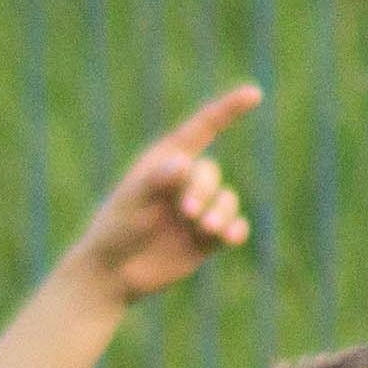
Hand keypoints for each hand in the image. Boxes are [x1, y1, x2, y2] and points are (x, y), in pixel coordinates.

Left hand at [67, 87, 260, 303]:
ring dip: (221, 212)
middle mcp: (186, 182)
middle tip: (186, 212)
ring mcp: (198, 210)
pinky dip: (235, 230)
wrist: (113, 273)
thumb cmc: (114, 229)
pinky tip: (230, 238)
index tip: (254, 94)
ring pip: (227, 201)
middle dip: (204, 191)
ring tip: (206, 229)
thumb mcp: (130, 201)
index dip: (229, 109)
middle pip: (212, 174)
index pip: (203, 128)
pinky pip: (233, 228)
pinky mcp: (206, 239)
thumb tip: (184, 161)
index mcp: (166, 161)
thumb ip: (156, 180)